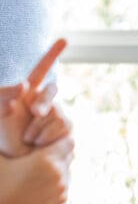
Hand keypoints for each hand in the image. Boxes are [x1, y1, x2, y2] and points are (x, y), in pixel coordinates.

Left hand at [0, 40, 67, 156]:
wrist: (17, 163)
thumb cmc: (4, 137)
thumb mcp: (0, 116)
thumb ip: (6, 97)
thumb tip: (25, 85)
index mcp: (27, 92)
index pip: (42, 69)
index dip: (53, 54)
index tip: (65, 40)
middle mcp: (44, 100)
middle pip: (51, 91)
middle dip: (43, 102)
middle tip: (35, 112)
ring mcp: (57, 113)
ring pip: (56, 111)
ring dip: (39, 126)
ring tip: (27, 139)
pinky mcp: (66, 128)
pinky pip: (62, 124)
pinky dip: (48, 135)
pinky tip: (38, 144)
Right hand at [0, 135, 73, 203]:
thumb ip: (3, 136)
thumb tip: (6, 112)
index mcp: (46, 161)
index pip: (67, 139)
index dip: (55, 137)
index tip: (41, 138)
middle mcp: (59, 175)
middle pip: (69, 153)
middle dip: (57, 149)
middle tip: (40, 148)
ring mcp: (62, 189)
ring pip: (68, 167)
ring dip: (57, 163)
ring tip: (38, 164)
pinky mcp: (62, 200)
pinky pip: (65, 180)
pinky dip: (56, 177)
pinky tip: (39, 177)